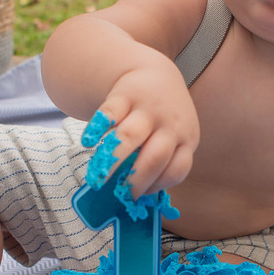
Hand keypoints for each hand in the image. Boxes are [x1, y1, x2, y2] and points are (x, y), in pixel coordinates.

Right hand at [82, 61, 198, 196]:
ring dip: (113, 159)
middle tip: (117, 195)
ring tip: (97, 177)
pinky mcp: (125, 95)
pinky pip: (110, 113)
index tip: (140, 195)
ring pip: (130, 136)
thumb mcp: (174, 137)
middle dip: (135, 180)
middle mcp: (169, 125)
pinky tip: (87, 142)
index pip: (176, 169)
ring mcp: (147, 109)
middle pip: (154, 157)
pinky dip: (97, 128)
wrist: (156, 74)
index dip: (158, 185)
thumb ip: (161, 163)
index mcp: (185, 140)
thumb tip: (136, 200)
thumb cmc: (163, 120)